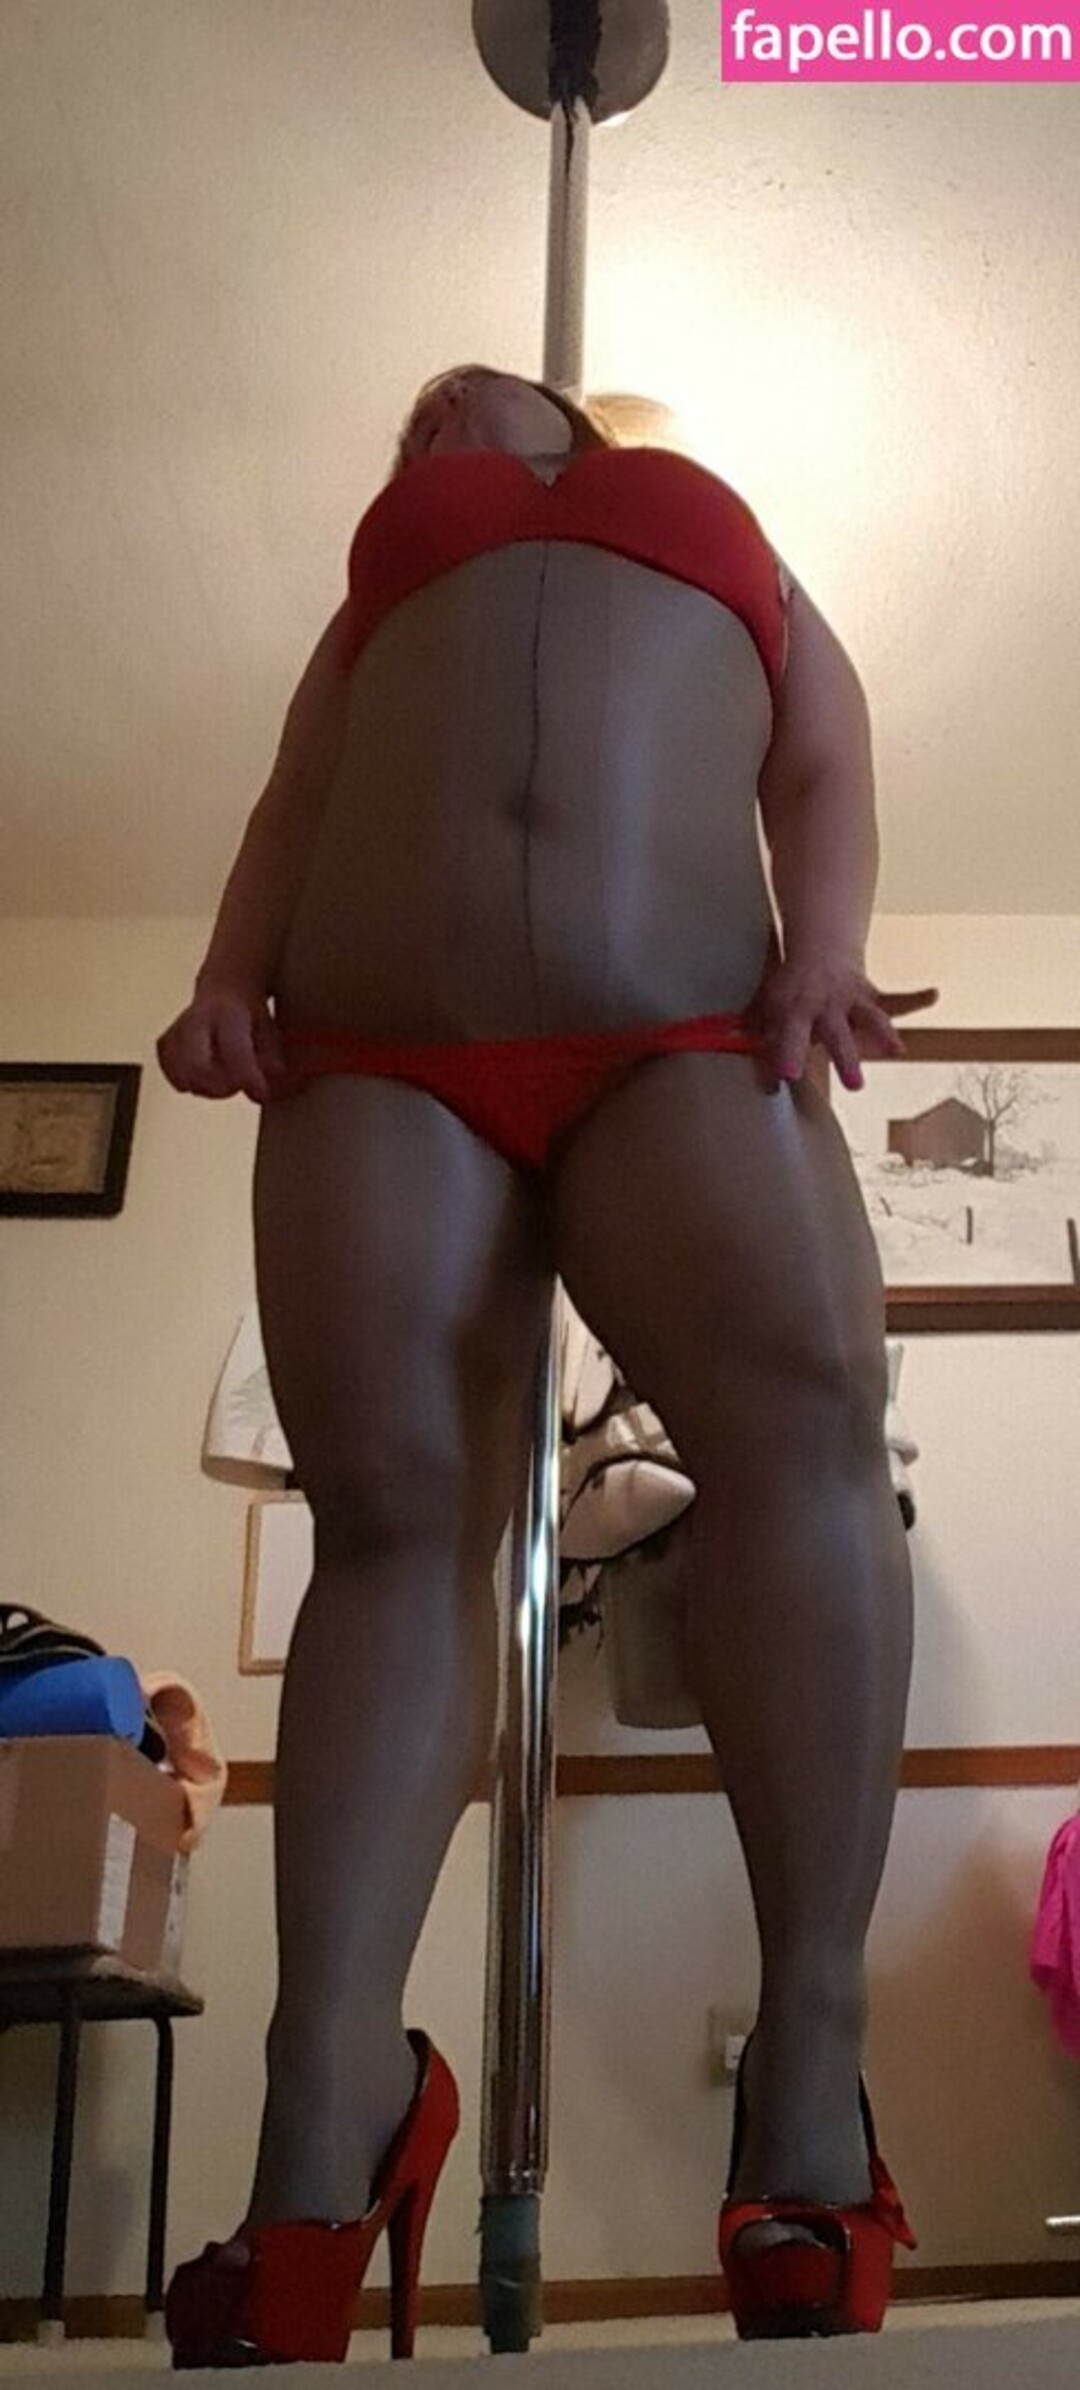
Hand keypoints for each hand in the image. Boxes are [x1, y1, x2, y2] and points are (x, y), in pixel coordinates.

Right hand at [155, 985, 300, 1103]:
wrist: (225, 985)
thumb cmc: (251, 1013)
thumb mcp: (269, 1028)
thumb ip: (269, 1058)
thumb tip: (262, 1092)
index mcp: (229, 1013)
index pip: (235, 1051)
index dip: (248, 1078)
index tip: (261, 1093)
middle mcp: (198, 1018)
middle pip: (196, 1065)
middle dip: (216, 1086)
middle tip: (233, 1088)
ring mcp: (178, 1028)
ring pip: (178, 1069)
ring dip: (200, 1085)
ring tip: (219, 1082)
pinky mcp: (166, 1039)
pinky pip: (166, 1065)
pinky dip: (181, 1079)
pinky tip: (199, 1079)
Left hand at [743, 951, 939, 1089]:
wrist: (818, 949)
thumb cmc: (787, 987)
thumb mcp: (763, 1005)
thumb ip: (748, 1028)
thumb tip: (718, 1043)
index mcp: (796, 1010)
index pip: (789, 1035)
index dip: (786, 1054)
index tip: (784, 1078)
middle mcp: (827, 1006)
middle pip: (837, 1033)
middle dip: (847, 1057)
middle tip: (855, 1085)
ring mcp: (853, 1001)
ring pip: (871, 1018)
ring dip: (884, 1034)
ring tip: (897, 1051)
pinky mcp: (873, 999)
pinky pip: (898, 1000)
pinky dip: (916, 999)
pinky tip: (933, 995)